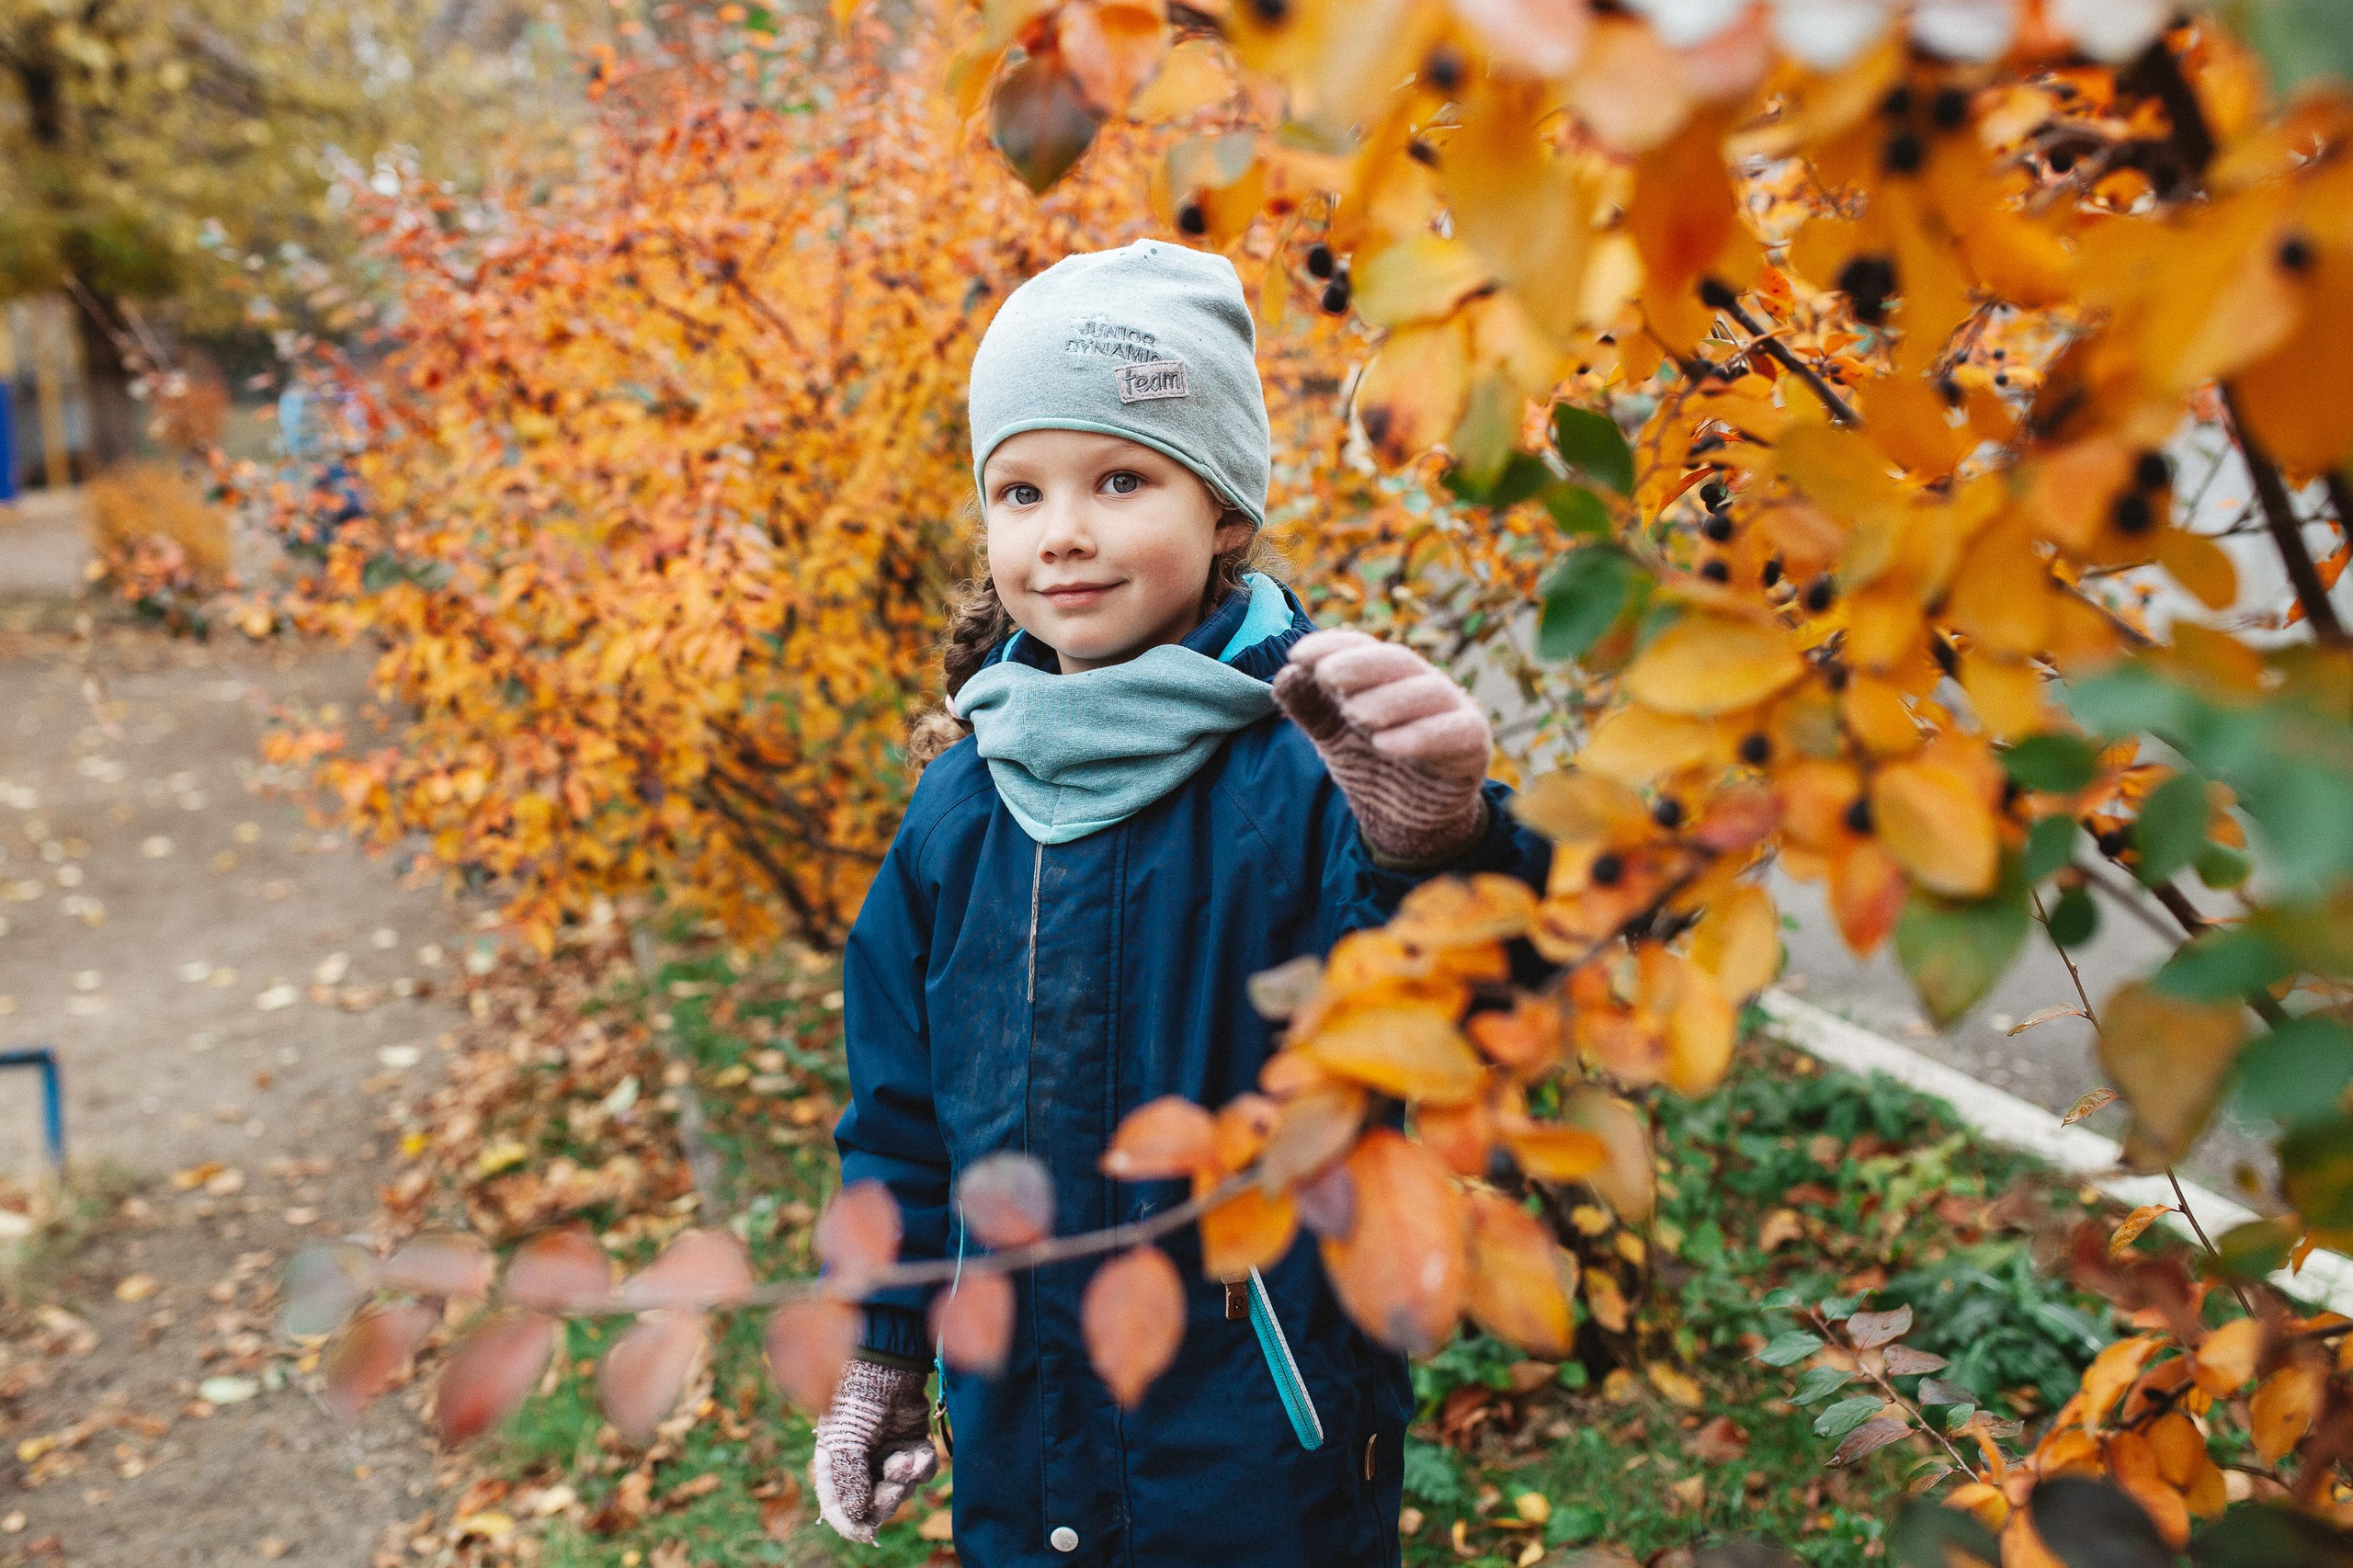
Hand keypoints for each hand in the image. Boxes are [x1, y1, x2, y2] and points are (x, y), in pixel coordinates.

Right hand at [811, 1356, 938, 1543]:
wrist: (886, 1364)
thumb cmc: (855, 1399)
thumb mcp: (844, 1440)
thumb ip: (849, 1479)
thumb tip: (858, 1517)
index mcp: (835, 1467)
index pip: (840, 1510)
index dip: (853, 1525)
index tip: (868, 1531)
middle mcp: (861, 1466)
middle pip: (876, 1505)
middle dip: (888, 1498)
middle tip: (895, 1482)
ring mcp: (887, 1456)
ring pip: (903, 1490)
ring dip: (907, 1479)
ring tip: (906, 1458)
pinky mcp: (912, 1444)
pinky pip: (922, 1471)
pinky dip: (923, 1466)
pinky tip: (919, 1452)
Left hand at [1274, 629, 1490, 863]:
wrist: (1411, 817)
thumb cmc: (1374, 763)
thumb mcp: (1333, 736)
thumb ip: (1310, 708)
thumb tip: (1283, 676)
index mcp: (1386, 675)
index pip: (1362, 648)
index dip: (1332, 645)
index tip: (1297, 654)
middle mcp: (1420, 683)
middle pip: (1397, 661)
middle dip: (1361, 666)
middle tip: (1327, 677)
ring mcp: (1451, 709)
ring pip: (1428, 692)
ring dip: (1389, 700)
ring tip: (1354, 715)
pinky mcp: (1473, 742)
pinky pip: (1454, 731)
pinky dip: (1420, 736)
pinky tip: (1385, 744)